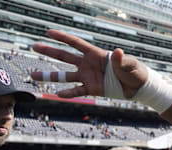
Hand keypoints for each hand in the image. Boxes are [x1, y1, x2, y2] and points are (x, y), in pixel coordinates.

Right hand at [31, 30, 147, 98]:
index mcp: (95, 54)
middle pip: (65, 57)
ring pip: (65, 76)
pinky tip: (57, 95)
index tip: (49, 32)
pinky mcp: (92, 88)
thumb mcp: (129, 65)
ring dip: (50, 76)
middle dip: (50, 51)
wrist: (137, 87)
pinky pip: (77, 91)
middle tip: (34, 46)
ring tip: (33, 75)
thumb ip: (122, 60)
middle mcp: (88, 64)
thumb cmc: (134, 72)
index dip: (63, 37)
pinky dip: (68, 93)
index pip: (76, 44)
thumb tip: (118, 52)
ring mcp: (88, 77)